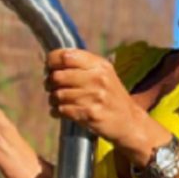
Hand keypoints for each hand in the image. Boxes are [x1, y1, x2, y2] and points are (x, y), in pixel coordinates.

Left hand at [45, 49, 169, 162]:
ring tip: (57, 101)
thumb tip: (50, 62)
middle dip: (49, 82)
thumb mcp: (103, 74)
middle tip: (51, 87)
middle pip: (58, 76)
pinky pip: (62, 110)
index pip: (66, 56)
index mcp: (99, 65)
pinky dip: (57, 111)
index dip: (51, 61)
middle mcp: (98, 78)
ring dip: (53, 99)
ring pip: (58, 94)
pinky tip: (61, 111)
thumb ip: (81, 65)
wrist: (129, 121)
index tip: (49, 68)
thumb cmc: (111, 96)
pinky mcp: (90, 114)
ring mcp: (95, 97)